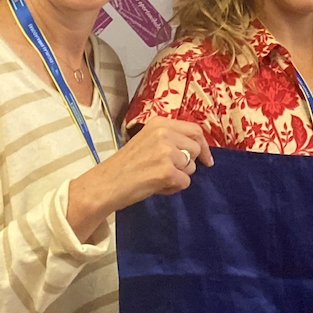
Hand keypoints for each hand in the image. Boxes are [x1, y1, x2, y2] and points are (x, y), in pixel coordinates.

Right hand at [67, 118, 211, 242]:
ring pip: (191, 167)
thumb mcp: (147, 141)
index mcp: (160, 123)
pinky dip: (173, 188)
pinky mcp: (167, 171)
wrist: (106, 184)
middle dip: (189, 164)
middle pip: (196, 148)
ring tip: (157, 179)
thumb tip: (198, 149)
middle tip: (173, 173)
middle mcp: (164, 133)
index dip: (203, 146)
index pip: (195, 130)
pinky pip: (184, 182)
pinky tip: (156, 187)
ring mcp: (166, 152)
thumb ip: (170, 139)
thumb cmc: (126, 165)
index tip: (206, 159)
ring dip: (179, 177)